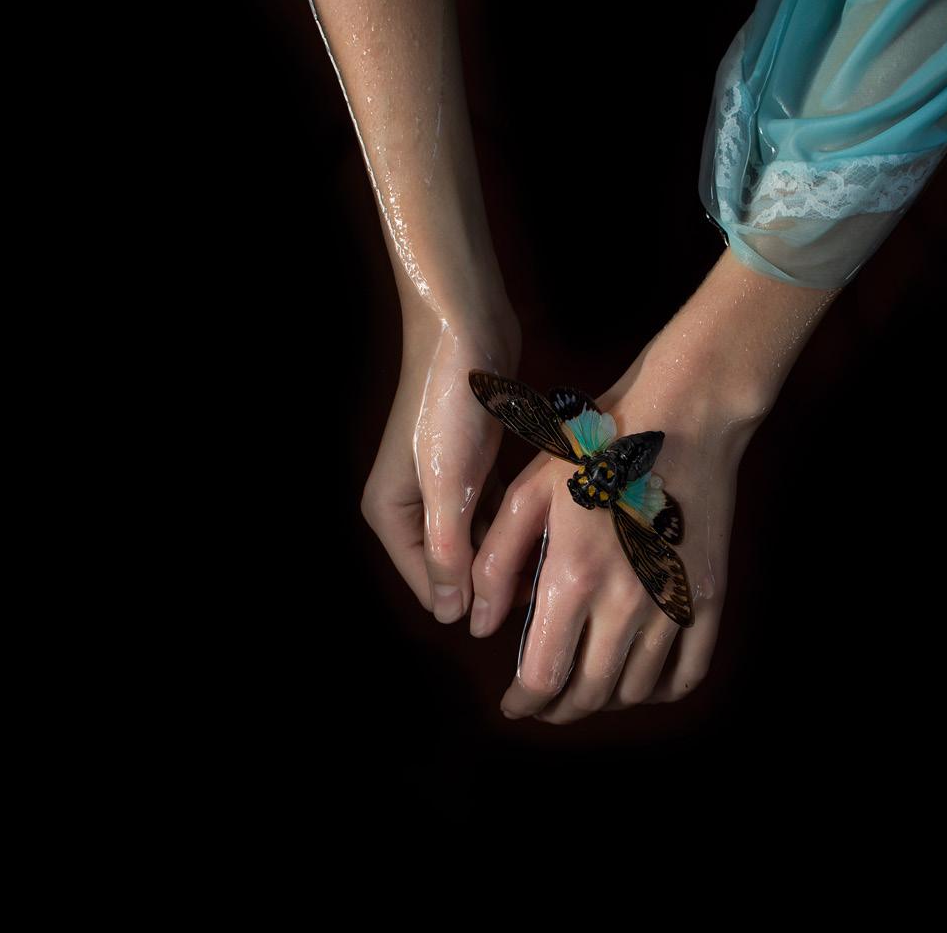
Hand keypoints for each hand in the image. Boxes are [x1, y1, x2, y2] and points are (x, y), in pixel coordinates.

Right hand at [362, 307, 519, 622]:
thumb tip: (450, 616)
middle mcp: (410, 504)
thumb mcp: (447, 486)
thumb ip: (446, 552)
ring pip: (480, 537)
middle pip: (456, 565)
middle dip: (496, 576)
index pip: (431, 587)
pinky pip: (494, 508)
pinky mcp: (472, 462)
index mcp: (390, 515)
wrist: (466, 329)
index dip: (473, 602)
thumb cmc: (450, 406)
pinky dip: (516, 520)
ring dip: (510, 549)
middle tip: (550, 582)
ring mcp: (442, 483)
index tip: (526, 608)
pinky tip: (550, 528)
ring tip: (556, 559)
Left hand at [470, 340, 760, 720]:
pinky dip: (660, 690)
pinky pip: (688, 672)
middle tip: (542, 703)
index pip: (542, 676)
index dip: (523, 703)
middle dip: (559, 709)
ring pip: (636, 689)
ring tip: (584, 687)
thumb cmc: (599, 444)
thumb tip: (480, 625)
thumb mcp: (529, 491)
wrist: (685, 415)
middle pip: (589, 693)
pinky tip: (639, 682)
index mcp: (573, 576)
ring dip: (605, 700)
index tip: (511, 705)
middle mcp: (626, 602)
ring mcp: (673, 602)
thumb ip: (497, 562)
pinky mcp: (708, 596)